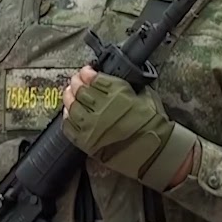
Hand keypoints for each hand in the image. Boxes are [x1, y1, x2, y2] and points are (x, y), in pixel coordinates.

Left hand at [61, 72, 197, 190]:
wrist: (154, 150)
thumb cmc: (153, 123)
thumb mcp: (144, 95)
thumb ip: (126, 86)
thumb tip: (115, 81)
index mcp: (116, 93)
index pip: (94, 78)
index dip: (87, 72)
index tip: (87, 71)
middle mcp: (101, 107)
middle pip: (80, 90)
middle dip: (77, 82)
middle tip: (76, 80)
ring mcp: (91, 125)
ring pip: (72, 106)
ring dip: (69, 97)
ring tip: (69, 93)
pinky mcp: (87, 142)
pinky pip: (69, 126)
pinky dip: (67, 117)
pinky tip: (69, 112)